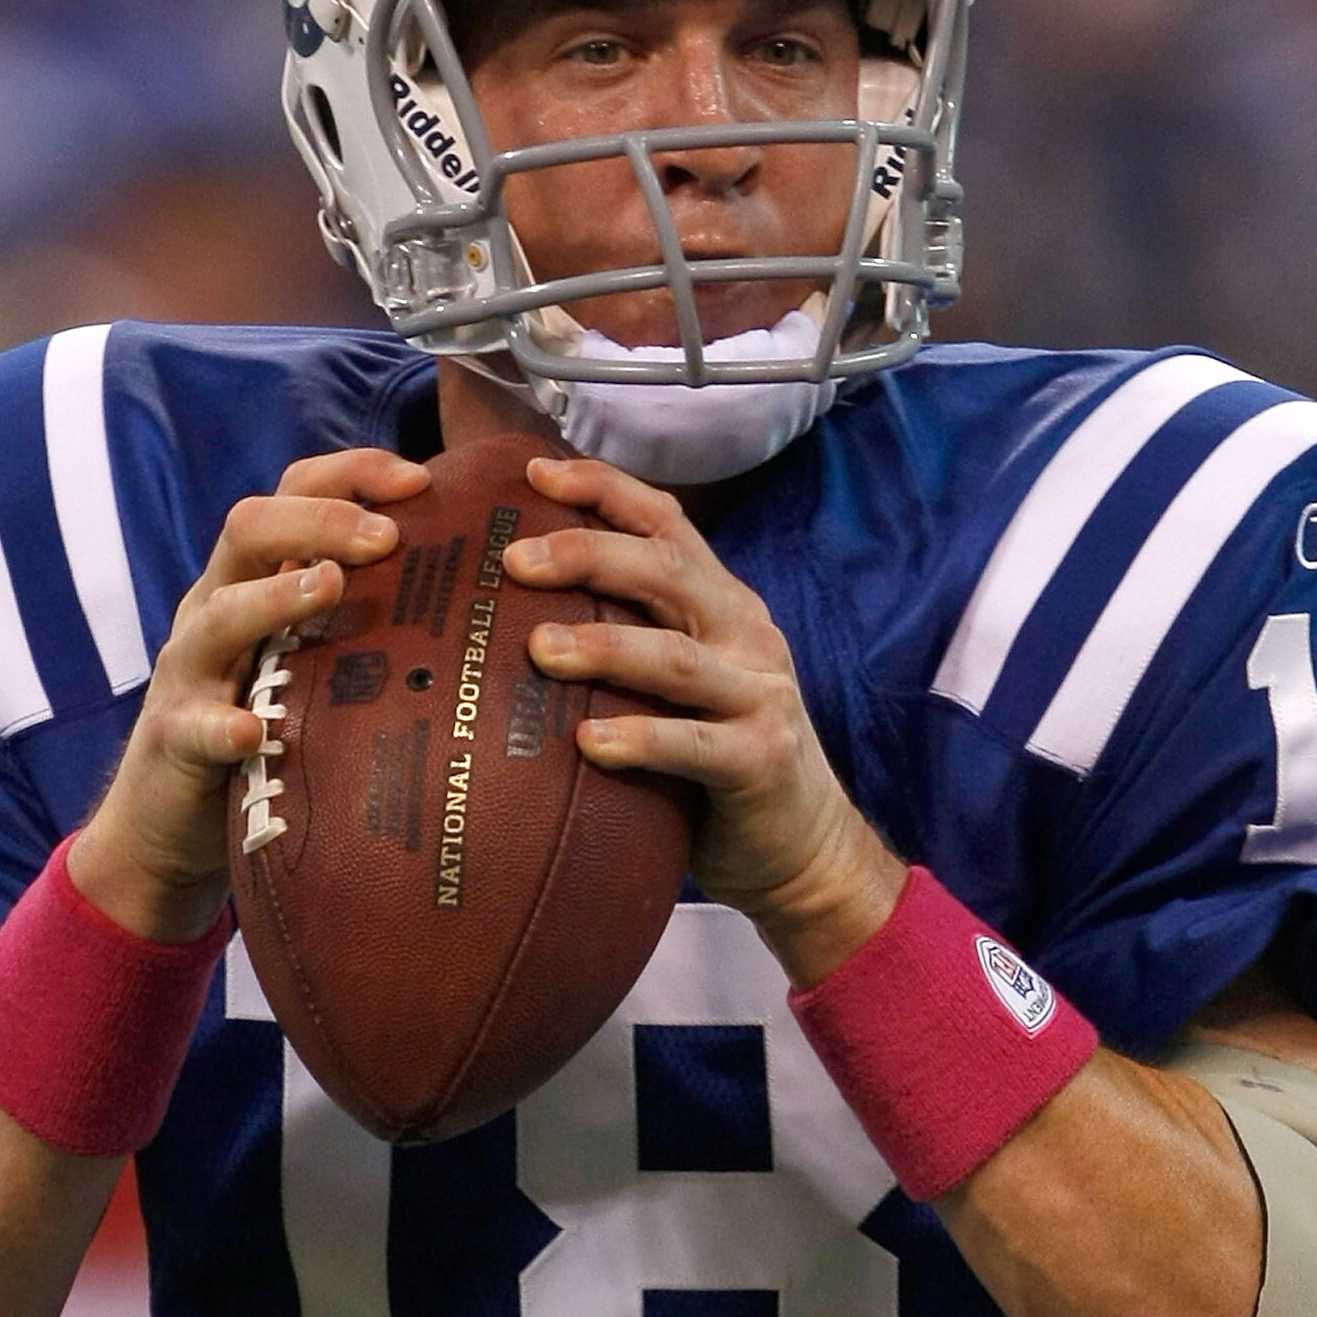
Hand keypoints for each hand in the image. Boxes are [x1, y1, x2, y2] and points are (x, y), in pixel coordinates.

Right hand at [69, 450, 429, 940]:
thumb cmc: (266, 731)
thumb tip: (472, 592)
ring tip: (330, 587)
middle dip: (320, 520)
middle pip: (249, 527)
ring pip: (220, 614)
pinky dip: (223, 725)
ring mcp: (189, 671)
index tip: (421, 479)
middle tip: (387, 537)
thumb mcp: (310, 661)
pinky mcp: (172, 738)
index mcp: (254, 579)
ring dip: (276, 597)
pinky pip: (194, 725)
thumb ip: (363, 621)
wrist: (172, 822)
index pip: (294, 492)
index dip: (352, 473)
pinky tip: (254, 731)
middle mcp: (216, 608)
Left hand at [503, 455, 902, 984]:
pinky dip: (641, 739)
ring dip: (604, 647)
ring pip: (676, 656)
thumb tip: (513, 615)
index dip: (603, 488)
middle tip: (515, 561)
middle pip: (667, 570)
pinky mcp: (761, 761)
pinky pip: (695, 746)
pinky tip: (589, 744)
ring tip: (540, 649)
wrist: (804, 847)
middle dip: (588, 554)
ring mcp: (758, 694)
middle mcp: (744, 633)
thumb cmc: (716, 762)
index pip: (664, 523)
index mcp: (721, 604)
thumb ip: (627, 640)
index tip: (534, 470)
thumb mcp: (678, 684)